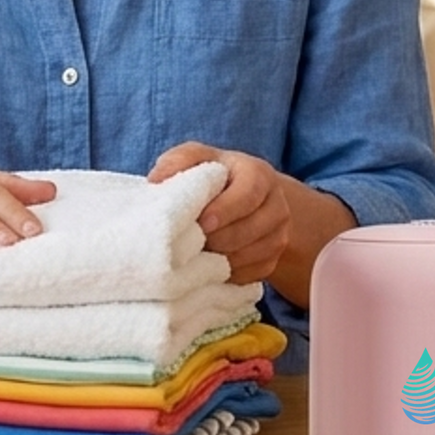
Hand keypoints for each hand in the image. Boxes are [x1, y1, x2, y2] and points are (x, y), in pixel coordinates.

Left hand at [148, 142, 290, 284]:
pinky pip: (251, 275)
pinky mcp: (272, 261)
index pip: (248, 194)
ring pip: (252, 255)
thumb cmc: (211, 177)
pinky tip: (207, 269)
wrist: (241, 199)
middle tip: (190, 244)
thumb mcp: (196, 159)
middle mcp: (277, 205)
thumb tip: (156, 180)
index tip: (201, 223)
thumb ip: (177, 162)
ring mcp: (279, 236)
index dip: (225, 210)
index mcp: (258, 174)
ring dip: (220, 260)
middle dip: (218, 240)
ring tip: (194, 256)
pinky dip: (227, 275)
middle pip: (251, 229)